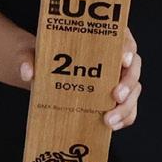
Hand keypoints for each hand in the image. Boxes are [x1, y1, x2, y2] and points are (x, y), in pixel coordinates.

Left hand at [16, 29, 142, 128]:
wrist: (40, 74)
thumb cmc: (41, 57)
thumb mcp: (30, 53)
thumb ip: (27, 58)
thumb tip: (27, 72)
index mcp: (100, 37)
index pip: (122, 36)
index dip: (127, 46)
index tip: (123, 58)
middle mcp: (113, 57)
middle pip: (133, 66)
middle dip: (128, 81)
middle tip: (116, 95)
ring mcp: (116, 79)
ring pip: (133, 90)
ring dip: (127, 105)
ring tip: (109, 119)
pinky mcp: (113, 99)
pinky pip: (128, 109)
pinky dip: (124, 118)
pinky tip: (111, 126)